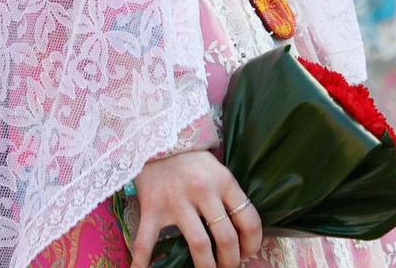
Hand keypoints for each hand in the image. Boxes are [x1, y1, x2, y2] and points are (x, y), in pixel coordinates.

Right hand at [132, 150, 261, 267]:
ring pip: (198, 244)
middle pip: (225, 237)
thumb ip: (229, 198)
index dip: (253, 243)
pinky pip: (146, 241)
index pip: (248, 219)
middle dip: (231, 261)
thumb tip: (243, 234)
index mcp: (224, 181)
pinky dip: (143, 261)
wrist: (157, 140)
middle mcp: (203, 191)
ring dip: (207, 267)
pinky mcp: (152, 208)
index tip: (249, 254)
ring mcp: (176, 201)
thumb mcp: (219, 172)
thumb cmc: (192, 161)